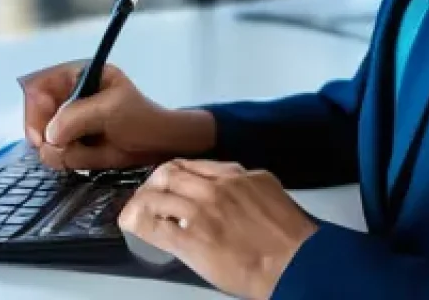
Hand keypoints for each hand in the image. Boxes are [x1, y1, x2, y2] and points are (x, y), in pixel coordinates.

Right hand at [18, 60, 209, 171]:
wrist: (158, 146)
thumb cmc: (141, 118)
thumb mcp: (111, 110)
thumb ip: (78, 117)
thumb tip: (49, 135)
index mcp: (78, 76)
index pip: (39, 86)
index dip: (35, 108)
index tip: (42, 133)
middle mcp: (69, 97)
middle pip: (35, 114)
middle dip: (45, 135)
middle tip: (60, 149)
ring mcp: (69, 122)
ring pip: (43, 139)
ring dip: (61, 151)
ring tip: (87, 152)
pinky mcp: (73, 143)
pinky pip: (55, 155)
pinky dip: (68, 161)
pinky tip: (89, 158)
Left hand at [118, 158, 317, 299]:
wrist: (294, 262)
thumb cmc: (287, 235)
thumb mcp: (267, 190)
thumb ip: (243, 183)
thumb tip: (230, 186)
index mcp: (233, 175)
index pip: (190, 165)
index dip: (173, 172)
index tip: (166, 179)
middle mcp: (213, 187)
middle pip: (169, 174)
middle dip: (153, 184)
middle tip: (147, 194)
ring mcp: (201, 212)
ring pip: (157, 197)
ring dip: (142, 203)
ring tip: (136, 210)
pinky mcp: (191, 239)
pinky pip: (155, 227)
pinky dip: (140, 224)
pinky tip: (134, 226)